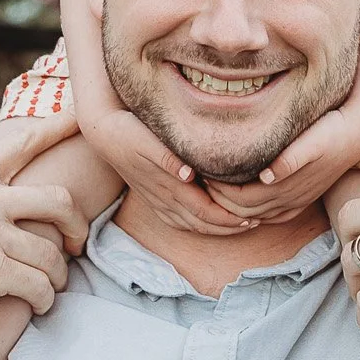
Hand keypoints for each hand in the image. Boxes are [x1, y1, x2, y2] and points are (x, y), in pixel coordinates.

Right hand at [0, 118, 88, 359]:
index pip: (24, 143)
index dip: (61, 127)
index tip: (84, 118)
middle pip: (59, 200)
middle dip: (76, 224)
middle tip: (75, 243)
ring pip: (52, 253)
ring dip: (57, 275)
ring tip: (49, 288)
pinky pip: (40, 286)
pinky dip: (45, 300)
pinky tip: (38, 306)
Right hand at [81, 103, 258, 237]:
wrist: (104, 133)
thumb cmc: (130, 131)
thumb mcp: (148, 140)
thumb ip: (169, 158)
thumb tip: (188, 174)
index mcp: (168, 186)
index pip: (205, 211)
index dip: (230, 218)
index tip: (253, 216)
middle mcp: (163, 199)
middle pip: (202, 223)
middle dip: (229, 226)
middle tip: (255, 223)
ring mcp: (157, 201)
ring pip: (191, 225)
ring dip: (216, 228)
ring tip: (239, 224)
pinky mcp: (152, 198)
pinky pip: (178, 221)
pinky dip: (198, 225)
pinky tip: (208, 220)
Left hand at [199, 108, 359, 224]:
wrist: (358, 134)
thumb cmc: (332, 131)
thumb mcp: (314, 141)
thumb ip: (291, 159)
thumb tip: (266, 175)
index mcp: (288, 187)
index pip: (241, 201)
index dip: (218, 190)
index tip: (202, 171)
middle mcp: (290, 201)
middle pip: (242, 212)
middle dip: (218, 200)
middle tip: (199, 179)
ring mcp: (295, 203)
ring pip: (253, 216)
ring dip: (231, 206)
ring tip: (212, 185)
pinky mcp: (300, 200)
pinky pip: (269, 215)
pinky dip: (250, 210)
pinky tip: (239, 196)